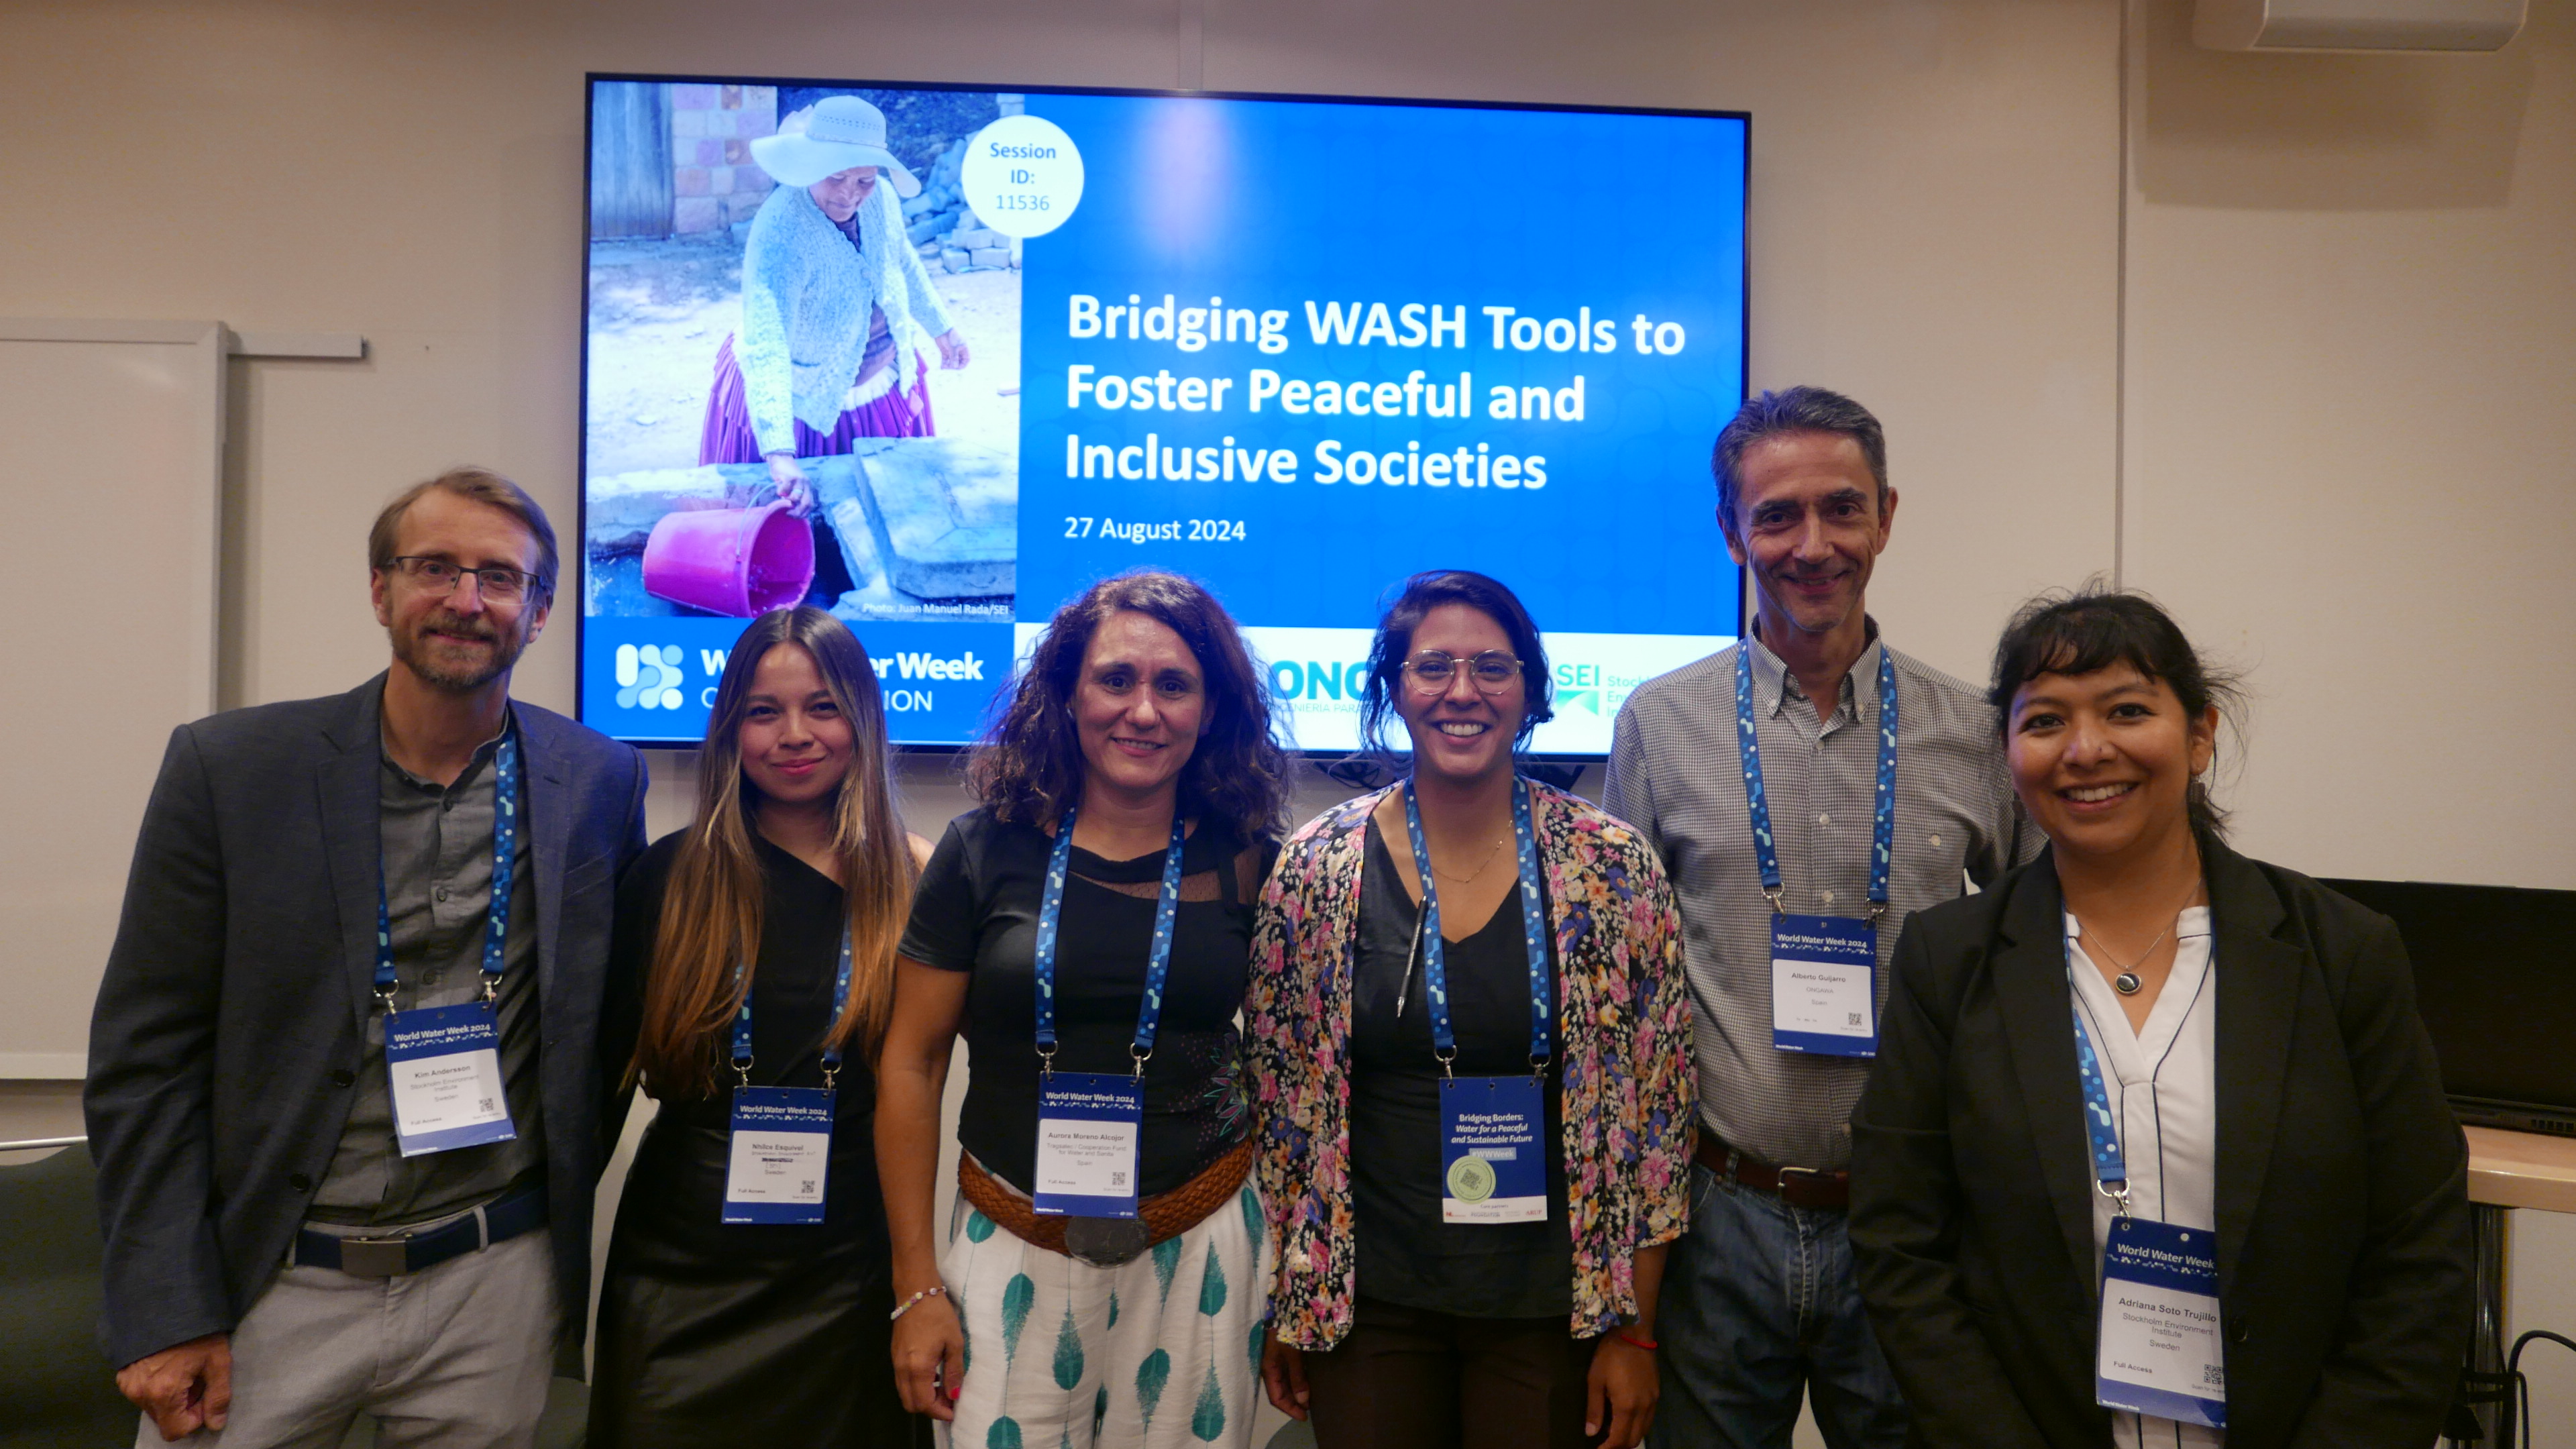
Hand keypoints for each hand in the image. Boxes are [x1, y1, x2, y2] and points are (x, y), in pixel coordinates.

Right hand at [117, 1333, 231, 1440]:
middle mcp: (139, 1394)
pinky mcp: (122, 1375)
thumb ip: (218, 1396)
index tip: (204, 1396)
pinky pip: (141, 1393)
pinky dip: (155, 1387)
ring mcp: (127, 1384)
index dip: (195, 1419)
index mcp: (162, 1393)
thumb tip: (215, 1424)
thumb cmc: (196, 1331)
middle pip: (163, 1419)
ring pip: (152, 1407)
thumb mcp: (217, 1361)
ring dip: (169, 1397)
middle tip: (195, 1378)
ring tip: (182, 1368)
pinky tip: (167, 1364)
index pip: (175, 1431)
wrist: (165, 1302)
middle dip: (183, 1406)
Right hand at [765, 453, 813, 516]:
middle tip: (789, 514)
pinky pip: (785, 490)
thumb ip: (795, 496)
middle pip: (806, 503)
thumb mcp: (794, 486)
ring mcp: (798, 480)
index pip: (811, 505)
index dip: (804, 513)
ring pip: (795, 497)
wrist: (781, 458)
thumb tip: (792, 509)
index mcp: (809, 487)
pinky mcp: (789, 477)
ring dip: (787, 500)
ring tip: (783, 496)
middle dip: (798, 512)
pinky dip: (780, 492)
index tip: (795, 516)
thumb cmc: (786, 475)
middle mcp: (806, 484)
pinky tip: (779, 488)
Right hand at [890, 1291, 964, 1420]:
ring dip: (923, 1398)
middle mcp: (902, 1370)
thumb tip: (955, 1395)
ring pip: (905, 1395)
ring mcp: (895, 1364)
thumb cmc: (939, 1315)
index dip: (939, 1412)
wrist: (916, 1293)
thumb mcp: (954, 1343)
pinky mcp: (894, 1357)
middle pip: (911, 1404)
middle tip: (948, 1401)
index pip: (924, 1403)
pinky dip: (916, 1387)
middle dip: (930, 1408)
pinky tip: (932, 1376)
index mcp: (918, 1368)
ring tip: (943, 1388)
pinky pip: (902, 1383)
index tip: (954, 1411)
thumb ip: (954, 1372)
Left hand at [934, 329, 970, 369]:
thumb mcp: (953, 347)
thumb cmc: (949, 336)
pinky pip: (945, 360)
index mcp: (963, 349)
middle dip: (954, 366)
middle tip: (948, 367)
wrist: (941, 330)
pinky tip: (942, 366)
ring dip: (948, 365)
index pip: (966, 360)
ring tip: (944, 367)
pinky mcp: (945, 351)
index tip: (957, 367)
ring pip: (951, 362)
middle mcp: (958, 351)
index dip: (963, 365)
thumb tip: (955, 367)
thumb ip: (954, 357)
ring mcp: (951, 351)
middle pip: (958, 362)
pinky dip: (944, 363)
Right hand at [1260, 1330, 1309, 1420]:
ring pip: (1285, 1382)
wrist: (1284, 1305)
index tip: (1304, 1417)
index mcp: (1268, 1370)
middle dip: (1293, 1403)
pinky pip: (1289, 1372)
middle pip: (1280, 1391)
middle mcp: (1270, 1367)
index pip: (1276, 1398)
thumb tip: (1303, 1401)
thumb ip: (1297, 1377)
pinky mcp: (1283, 1352)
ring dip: (1296, 1392)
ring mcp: (1276, 1359)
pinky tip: (1307, 1383)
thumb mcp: (1291, 1354)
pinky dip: (1297, 1380)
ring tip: (1310, 1400)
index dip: (1289, 1409)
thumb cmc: (1285, 1330)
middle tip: (1309, 1411)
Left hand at [1586, 1332, 1658, 1448]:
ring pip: (1644, 1431)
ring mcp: (1653, 1401)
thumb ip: (1594, 1409)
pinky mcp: (1657, 1394)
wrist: (1633, 1333)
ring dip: (1630, 1438)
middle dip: (1619, 1447)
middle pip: (1634, 1439)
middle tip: (1605, 1445)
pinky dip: (1638, 1426)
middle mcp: (1644, 1408)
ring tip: (1614, 1434)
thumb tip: (1591, 1433)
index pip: (1619, 1439)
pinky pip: (1649, 1419)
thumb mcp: (1595, 1381)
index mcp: (1627, 1407)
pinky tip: (1627, 1420)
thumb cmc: (1610, 1355)